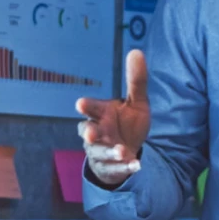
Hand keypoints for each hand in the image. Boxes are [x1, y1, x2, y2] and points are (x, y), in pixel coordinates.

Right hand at [75, 49, 149, 186]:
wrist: (125, 152)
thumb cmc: (126, 123)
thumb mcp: (136, 102)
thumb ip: (136, 81)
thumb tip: (137, 51)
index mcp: (101, 113)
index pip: (91, 108)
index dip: (87, 107)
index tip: (81, 104)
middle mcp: (96, 131)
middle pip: (88, 131)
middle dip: (90, 132)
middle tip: (92, 133)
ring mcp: (100, 150)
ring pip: (99, 151)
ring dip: (110, 151)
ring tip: (122, 151)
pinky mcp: (108, 166)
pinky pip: (114, 168)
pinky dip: (124, 167)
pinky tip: (135, 165)